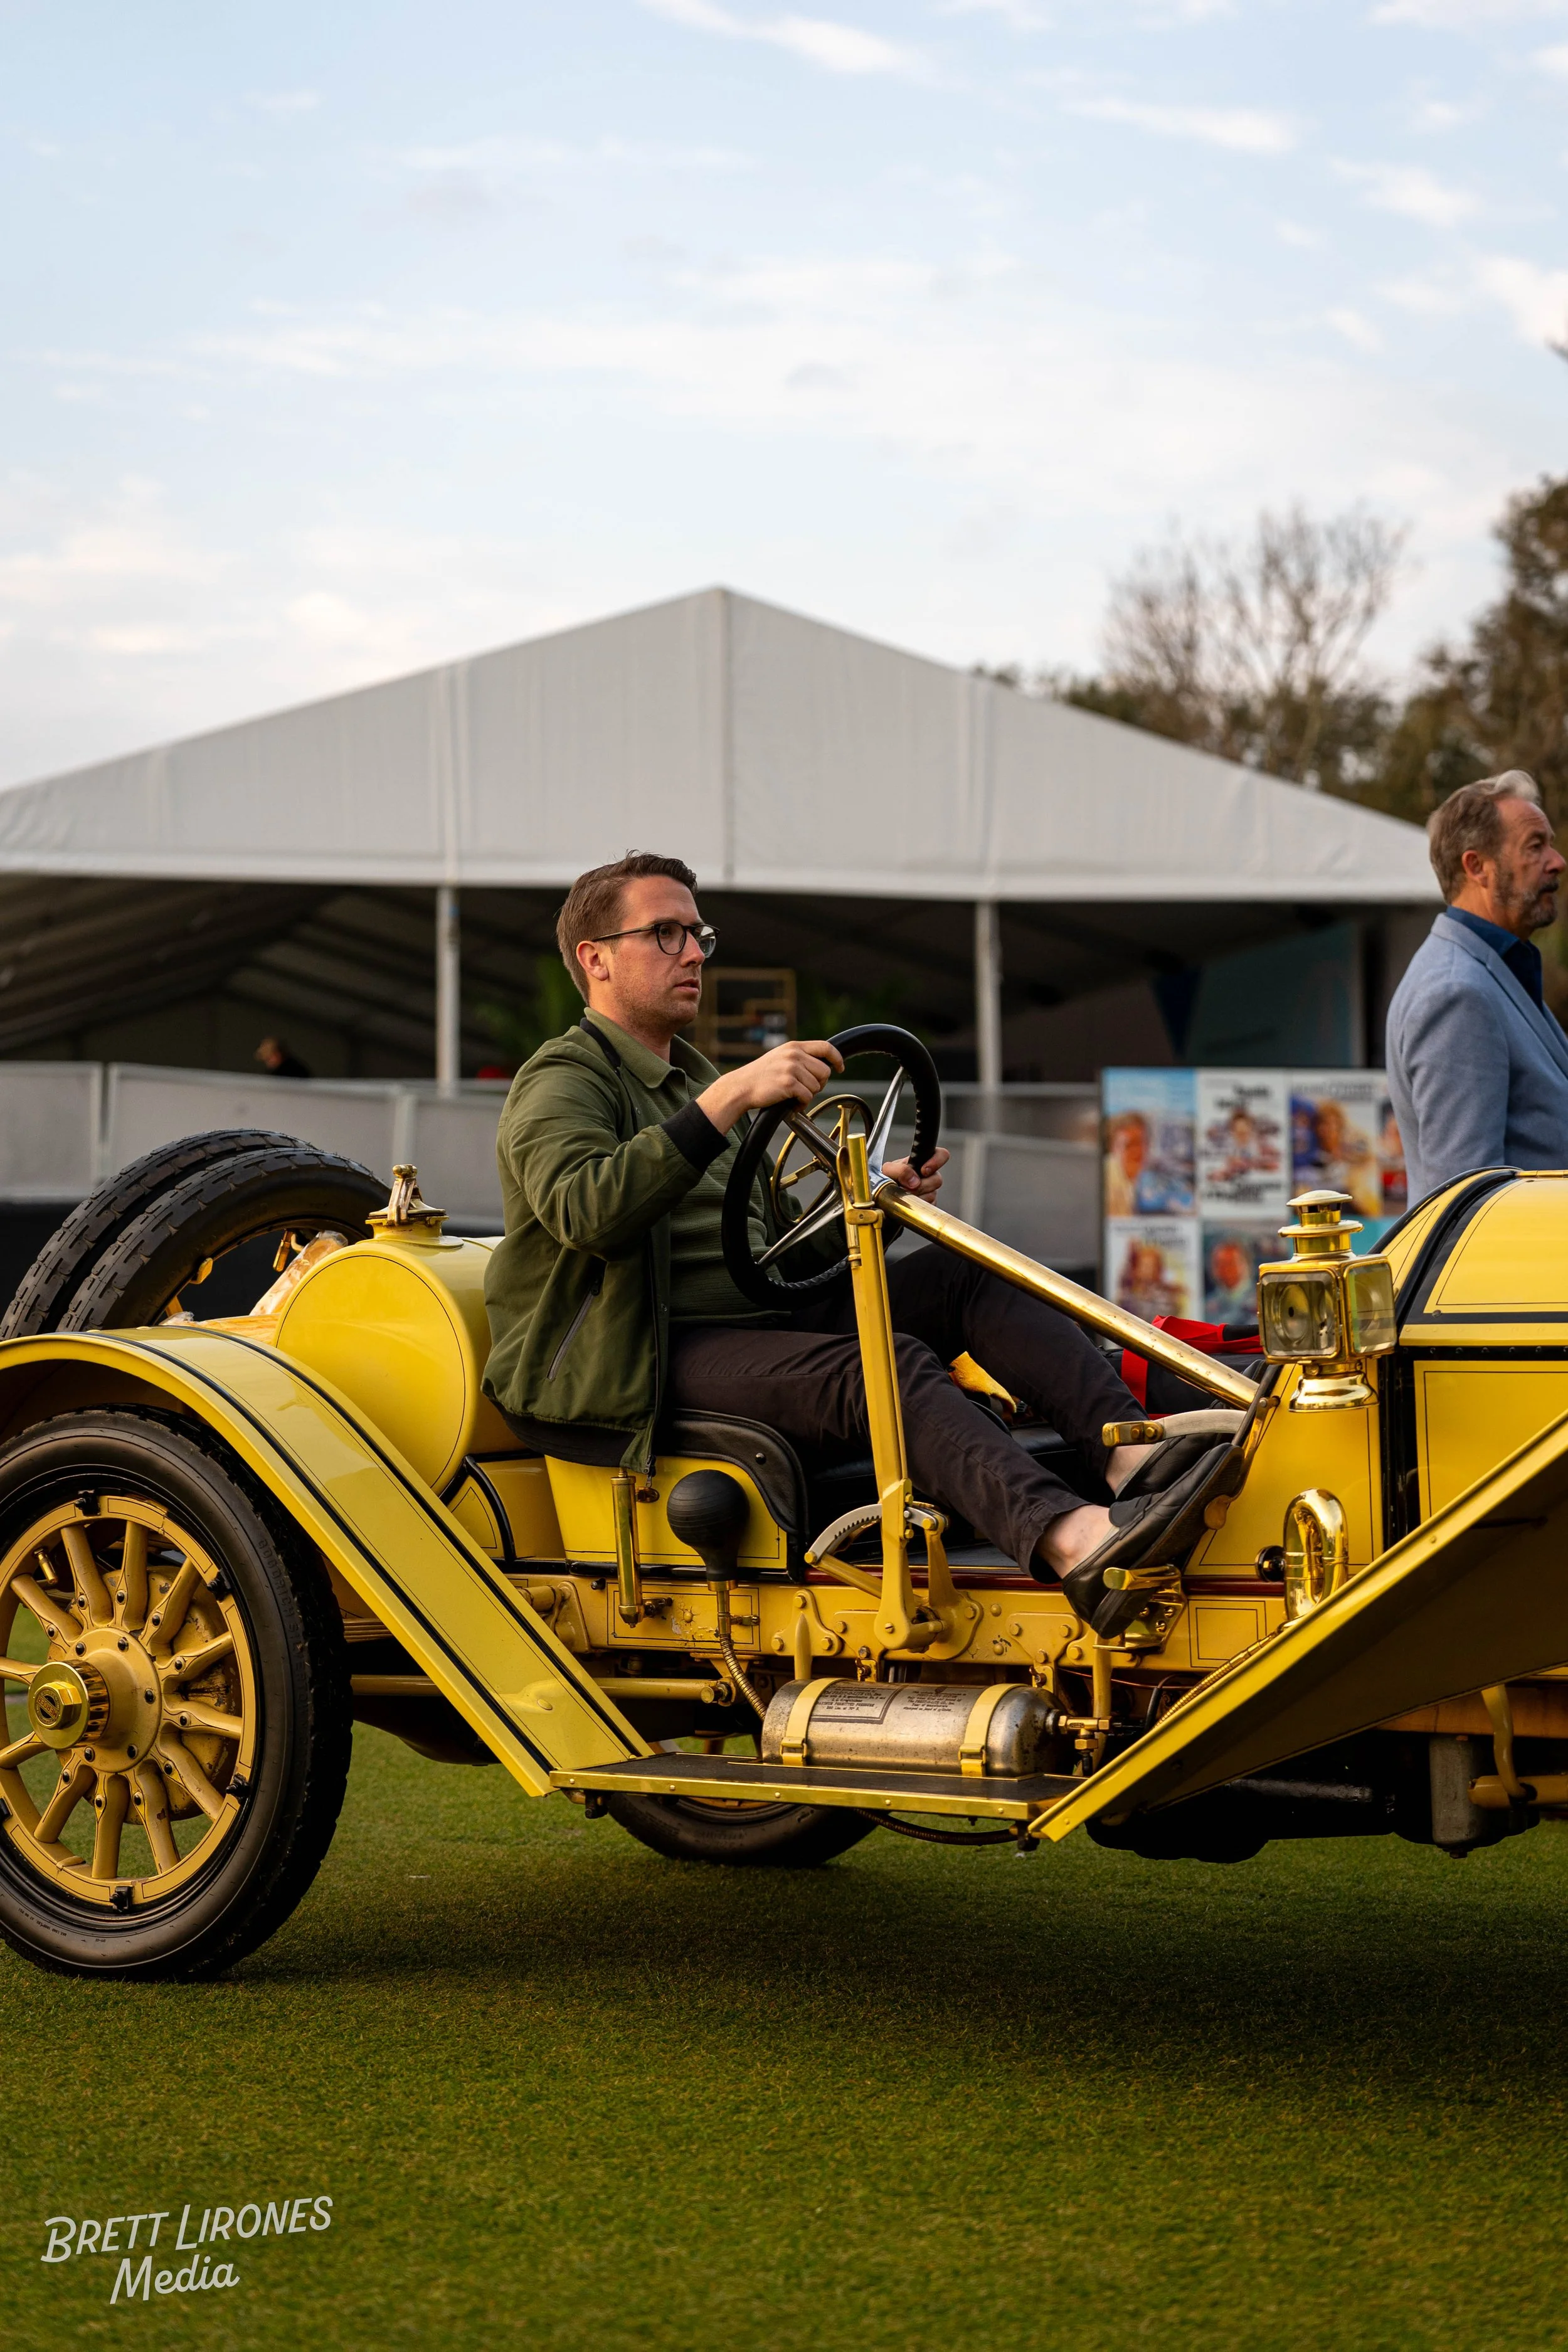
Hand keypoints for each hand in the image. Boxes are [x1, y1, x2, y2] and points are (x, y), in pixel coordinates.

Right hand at [696, 1040, 844, 1136]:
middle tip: (805, 1090)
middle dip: (819, 1084)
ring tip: (793, 1097)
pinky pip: (807, 1097)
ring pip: (817, 1086)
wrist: (741, 1087)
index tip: (840, 1067)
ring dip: (808, 1095)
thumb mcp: (780, 1057)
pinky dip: (801, 1105)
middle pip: (824, 1071)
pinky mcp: (788, 1083)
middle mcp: (794, 1055)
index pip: (825, 1047)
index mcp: (794, 1046)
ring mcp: (791, 1068)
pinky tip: (791, 1105)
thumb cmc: (760, 1076)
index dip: (837, 1058)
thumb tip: (823, 1065)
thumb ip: (799, 1057)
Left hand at [882, 1145, 947, 1200]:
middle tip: (907, 1188)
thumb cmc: (887, 1179)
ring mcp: (929, 1189)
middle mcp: (928, 1175)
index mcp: (921, 1161)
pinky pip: (929, 1206)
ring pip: (932, 1194)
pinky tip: (909, 1202)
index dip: (937, 1161)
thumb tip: (915, 1180)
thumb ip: (900, 1170)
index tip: (924, 1171)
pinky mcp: (929, 1203)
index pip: (941, 1155)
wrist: (883, 1196)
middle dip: (921, 1185)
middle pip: (937, 1179)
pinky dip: (918, 1206)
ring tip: (905, 1194)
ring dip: (917, 1196)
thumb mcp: (889, 1170)